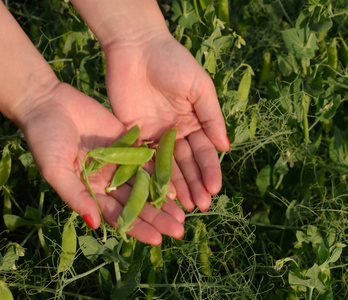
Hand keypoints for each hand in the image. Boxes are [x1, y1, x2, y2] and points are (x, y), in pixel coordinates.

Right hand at [20, 82, 184, 244]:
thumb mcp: (56, 170)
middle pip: (137, 202)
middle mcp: (108, 180)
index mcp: (91, 191)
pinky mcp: (128, 143)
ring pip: (145, 184)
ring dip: (163, 198)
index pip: (118, 215)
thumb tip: (95, 224)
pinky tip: (177, 183)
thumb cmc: (45, 139)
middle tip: (179, 230)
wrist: (50, 104)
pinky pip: (146, 159)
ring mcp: (120, 162)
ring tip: (183, 213)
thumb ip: (76, 196)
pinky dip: (161, 171)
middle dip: (157, 217)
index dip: (137, 228)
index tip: (157, 240)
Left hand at [104, 32, 229, 211]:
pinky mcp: (133, 134)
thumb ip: (212, 117)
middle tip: (200, 207)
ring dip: (175, 186)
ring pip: (166, 166)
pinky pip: (142, 158)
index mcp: (194, 121)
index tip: (215, 189)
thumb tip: (225, 147)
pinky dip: (150, 175)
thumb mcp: (200, 87)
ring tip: (183, 206)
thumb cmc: (173, 62)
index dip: (210, 171)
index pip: (204, 151)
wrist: (136, 47)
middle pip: (186, 163)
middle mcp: (175, 132)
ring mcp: (154, 135)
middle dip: (194, 184)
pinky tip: (157, 192)